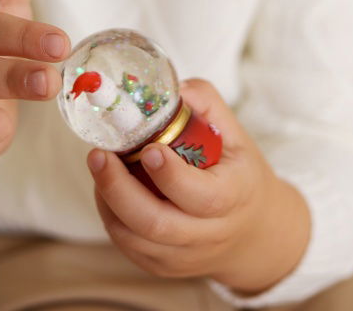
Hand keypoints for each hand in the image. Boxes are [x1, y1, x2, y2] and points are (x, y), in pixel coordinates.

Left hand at [87, 78, 310, 295]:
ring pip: (134, 238)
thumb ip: (207, 105)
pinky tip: (106, 186)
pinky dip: (110, 215)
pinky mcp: (162, 266)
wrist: (253, 232)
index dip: (170, 175)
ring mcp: (183, 255)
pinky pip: (127, 245)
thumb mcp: (237, 136)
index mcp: (233, 197)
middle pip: (155, 223)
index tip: (148, 149)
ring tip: (99, 164)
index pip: (199, 196)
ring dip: (108, 200)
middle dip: (119, 189)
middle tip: (99, 155)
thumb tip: (173, 87)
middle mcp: (208, 233)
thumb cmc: (240, 175)